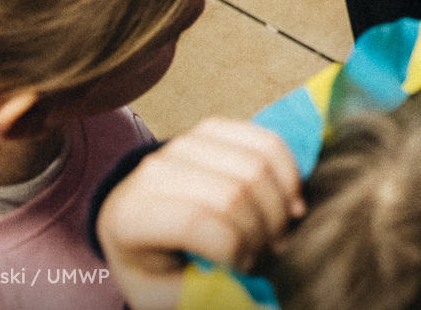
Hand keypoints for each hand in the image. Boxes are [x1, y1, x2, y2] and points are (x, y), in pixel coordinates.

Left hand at [96, 118, 304, 309]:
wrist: (137, 215)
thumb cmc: (152, 261)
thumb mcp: (161, 293)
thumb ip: (200, 291)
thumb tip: (250, 286)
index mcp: (132, 216)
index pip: (197, 222)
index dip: (234, 248)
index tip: (244, 269)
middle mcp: (154, 170)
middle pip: (234, 194)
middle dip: (263, 231)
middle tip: (268, 255)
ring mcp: (185, 143)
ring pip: (256, 166)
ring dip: (280, 207)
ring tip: (277, 234)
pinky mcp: (213, 128)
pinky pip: (267, 143)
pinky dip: (289, 175)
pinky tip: (289, 204)